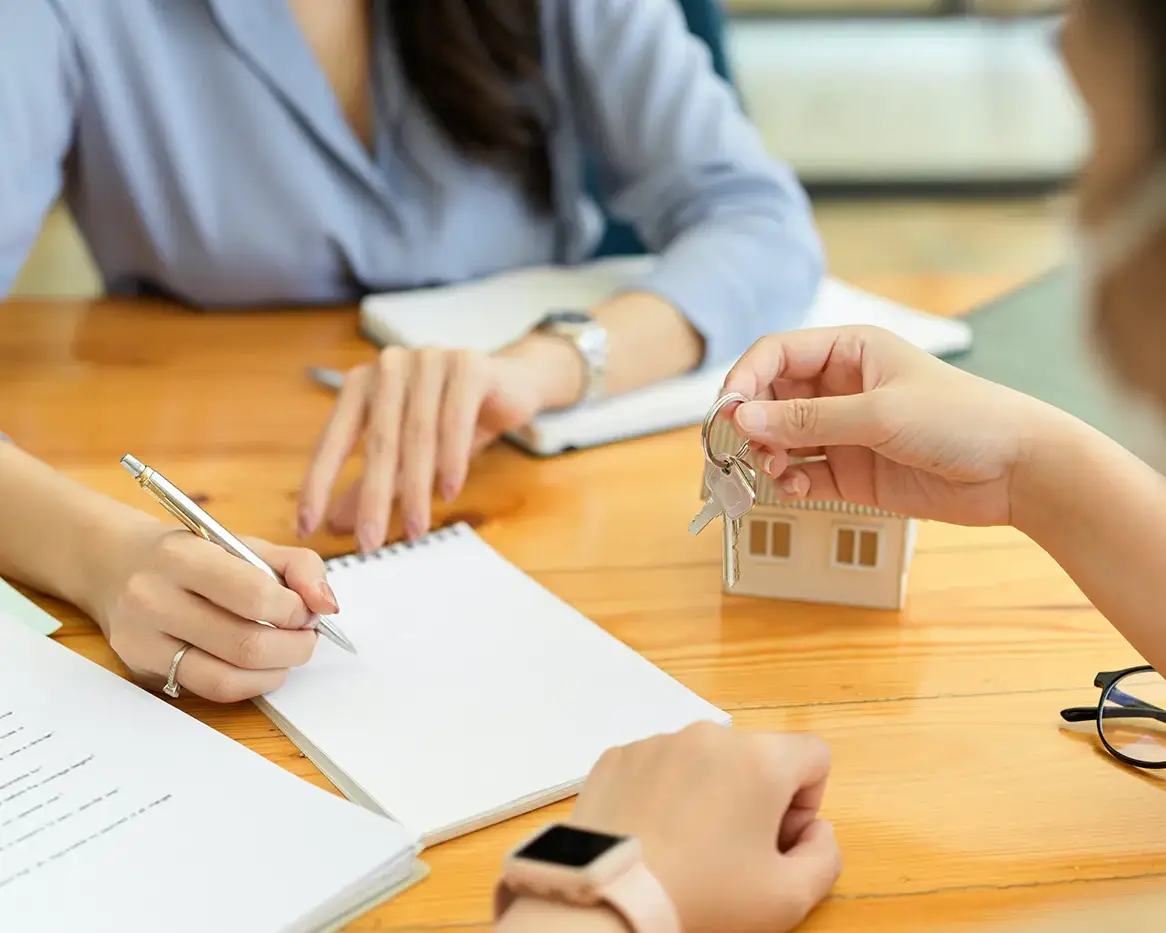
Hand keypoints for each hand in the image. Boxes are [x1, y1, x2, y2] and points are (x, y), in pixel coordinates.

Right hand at [89, 522, 337, 702]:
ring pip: (227, 679)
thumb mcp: (245, 543)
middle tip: (305, 636)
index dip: (294, 611)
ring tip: (286, 652)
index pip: (254, 596)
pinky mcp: (143, 670)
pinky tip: (259, 667)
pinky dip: (249, 685)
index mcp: (182, 557)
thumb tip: (327, 606)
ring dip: (275, 672)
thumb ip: (298, 565)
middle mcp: (153, 599)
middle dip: (294, 647)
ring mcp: (142, 641)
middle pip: (245, 645)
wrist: (116, 565)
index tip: (306, 610)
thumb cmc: (194, 554)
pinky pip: (209, 691)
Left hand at [298, 346, 556, 550]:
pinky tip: (448, 493)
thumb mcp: (409, 454)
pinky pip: (455, 420)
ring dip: (416, 489)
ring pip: (417, 435)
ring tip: (414, 530)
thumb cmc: (454, 419)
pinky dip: (451, 461)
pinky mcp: (468, 364)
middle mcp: (390, 366)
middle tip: (370, 543)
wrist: (512, 386)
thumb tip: (335, 523)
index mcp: (362, 384)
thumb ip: (373, 482)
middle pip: (379, 442)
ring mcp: (429, 360)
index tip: (308, 527)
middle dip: (374, 499)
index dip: (319, 484)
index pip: (334, 438)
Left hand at [568, 723, 840, 932]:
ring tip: (688, 848)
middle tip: (735, 852)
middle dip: (757, 798)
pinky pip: (658, 767)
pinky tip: (653, 837)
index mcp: (760, 758)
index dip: (807, 802)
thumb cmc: (704, 898)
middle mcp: (709, 735)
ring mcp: (657, 741)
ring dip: (709, 793)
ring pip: (705, 760)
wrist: (609, 899)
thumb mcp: (790, 898)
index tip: (779, 842)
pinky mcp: (617, 756)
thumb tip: (816, 830)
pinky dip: (663, 794)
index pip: (813, 756)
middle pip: (756, 757)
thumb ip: (826, 856)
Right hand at [720, 325, 1066, 526]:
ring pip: (780, 439)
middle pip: (770, 398)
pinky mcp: (851, 472)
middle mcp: (840, 387)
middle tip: (741, 449)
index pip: (775, 355)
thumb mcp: (879, 413)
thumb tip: (740, 419)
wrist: (1018, 471)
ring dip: (766, 456)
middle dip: (750, 424)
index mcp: (849, 351)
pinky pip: (801, 474)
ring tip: (773, 471)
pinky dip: (789, 483)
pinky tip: (796, 489)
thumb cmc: (961, 418)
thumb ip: (806, 419)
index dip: (744, 380)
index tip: (725, 413)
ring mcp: (843, 431)